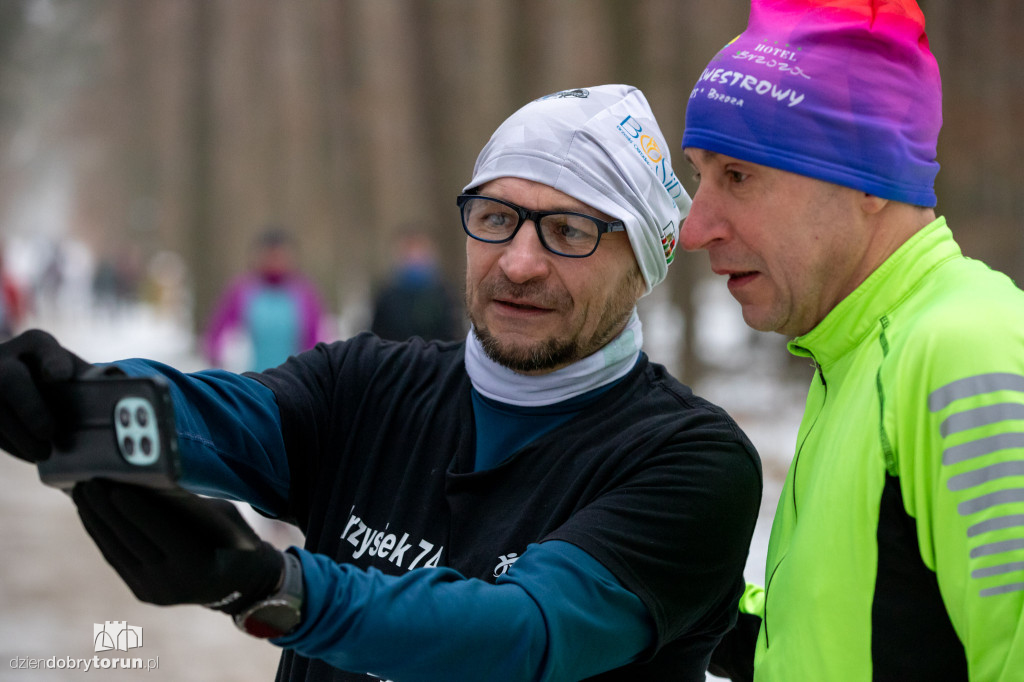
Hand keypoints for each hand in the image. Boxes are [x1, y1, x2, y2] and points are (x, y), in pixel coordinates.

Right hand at [0, 329, 91, 462]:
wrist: (13, 379)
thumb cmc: (52, 379)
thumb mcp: (67, 371)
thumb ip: (88, 380)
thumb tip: (121, 395)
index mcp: (34, 343)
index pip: (41, 345)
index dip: (52, 361)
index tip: (60, 376)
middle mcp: (3, 356)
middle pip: (9, 380)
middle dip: (32, 410)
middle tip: (51, 433)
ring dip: (20, 436)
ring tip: (44, 452)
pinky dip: (10, 443)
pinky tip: (29, 452)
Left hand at [72, 480, 284, 614]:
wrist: (237, 584)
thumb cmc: (236, 541)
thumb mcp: (225, 521)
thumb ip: (194, 506)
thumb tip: (157, 479)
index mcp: (198, 567)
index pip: (161, 534)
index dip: (137, 512)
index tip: (115, 487)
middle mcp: (172, 584)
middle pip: (132, 542)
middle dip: (106, 510)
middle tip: (89, 481)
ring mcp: (153, 591)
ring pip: (116, 550)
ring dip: (95, 520)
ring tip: (81, 492)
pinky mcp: (140, 590)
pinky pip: (115, 558)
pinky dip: (100, 533)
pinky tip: (90, 512)